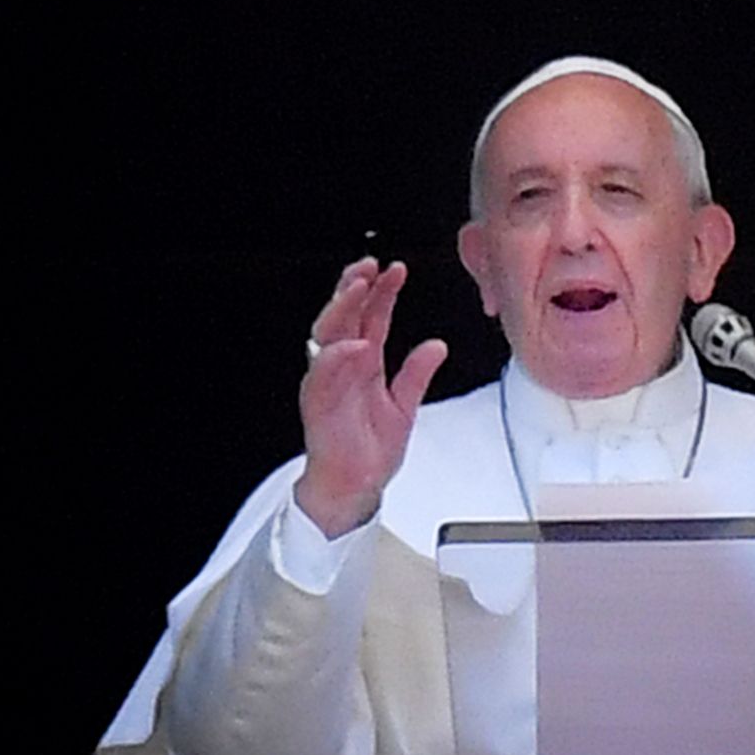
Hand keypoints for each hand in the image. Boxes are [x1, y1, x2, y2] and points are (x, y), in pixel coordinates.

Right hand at [296, 258, 449, 537]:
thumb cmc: (370, 450)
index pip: (371, 317)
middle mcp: (343, 367)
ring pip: (328, 334)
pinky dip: (338, 357)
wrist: (355, 487)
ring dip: (342, 309)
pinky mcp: (318, 404)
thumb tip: (436, 346)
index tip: (395, 270)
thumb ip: (417, 374)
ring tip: (359, 289)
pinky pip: (324, 375)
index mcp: (364, 363)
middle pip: (345, 316)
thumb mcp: (405, 406)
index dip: (382, 292)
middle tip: (370, 267)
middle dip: (355, 288)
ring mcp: (328, 382)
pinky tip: (355, 344)